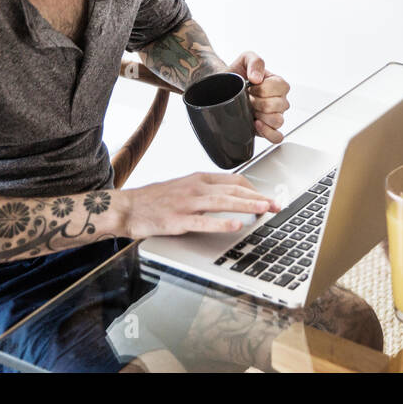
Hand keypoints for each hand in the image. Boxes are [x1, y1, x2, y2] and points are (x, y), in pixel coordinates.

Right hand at [120, 172, 282, 238]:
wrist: (126, 207)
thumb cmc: (154, 199)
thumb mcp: (182, 187)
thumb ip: (204, 190)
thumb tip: (228, 195)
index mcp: (198, 178)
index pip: (234, 180)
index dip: (253, 189)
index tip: (266, 197)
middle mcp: (195, 187)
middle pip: (234, 190)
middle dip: (258, 197)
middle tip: (276, 205)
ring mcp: (187, 203)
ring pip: (223, 202)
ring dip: (247, 205)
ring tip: (264, 209)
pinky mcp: (178, 220)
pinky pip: (204, 221)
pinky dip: (222, 222)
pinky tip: (236, 225)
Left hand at [225, 52, 290, 143]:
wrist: (222, 87)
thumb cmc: (236, 74)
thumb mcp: (245, 59)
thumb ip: (255, 61)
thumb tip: (257, 78)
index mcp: (278, 84)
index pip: (281, 87)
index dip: (264, 88)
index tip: (251, 86)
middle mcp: (279, 100)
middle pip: (279, 105)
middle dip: (259, 102)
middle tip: (249, 98)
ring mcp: (274, 115)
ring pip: (279, 120)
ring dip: (262, 116)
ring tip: (251, 110)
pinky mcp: (266, 129)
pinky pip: (277, 137)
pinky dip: (268, 132)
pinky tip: (255, 123)